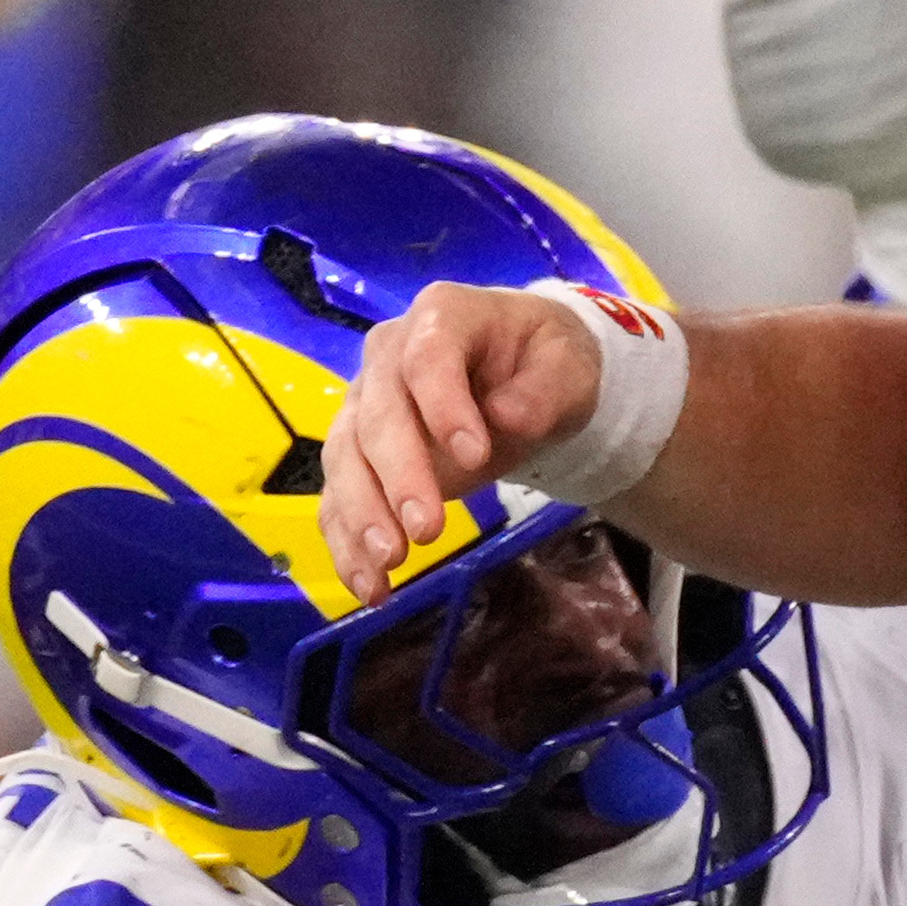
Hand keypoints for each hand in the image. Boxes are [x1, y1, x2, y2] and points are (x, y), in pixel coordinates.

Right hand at [318, 283, 603, 600]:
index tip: (475, 457)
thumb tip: (508, 418)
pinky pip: (339, 498)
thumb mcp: (567, 367)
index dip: (443, 405)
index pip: (427, 357)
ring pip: (344, 459)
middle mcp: (388, 357)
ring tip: (390, 565)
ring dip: (361, 516)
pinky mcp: (360, 455)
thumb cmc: (545, 362)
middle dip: (398, 476)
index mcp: (441, 318)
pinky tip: (371, 587)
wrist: (527, 374)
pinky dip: (348, 545)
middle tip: (428, 531)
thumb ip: (543, 391)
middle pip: (377, 415)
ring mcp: (365, 406)